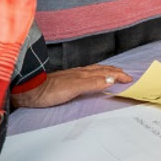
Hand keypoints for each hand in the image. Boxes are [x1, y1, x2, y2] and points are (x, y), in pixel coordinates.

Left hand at [11, 65, 131, 108]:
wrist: (31, 90)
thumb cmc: (51, 91)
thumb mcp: (74, 88)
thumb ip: (92, 83)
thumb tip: (111, 80)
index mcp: (84, 74)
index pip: (106, 73)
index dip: (118, 75)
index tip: (130, 78)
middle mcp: (80, 72)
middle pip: (102, 69)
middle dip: (115, 71)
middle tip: (126, 74)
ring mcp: (73, 76)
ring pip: (95, 71)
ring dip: (107, 71)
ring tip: (113, 73)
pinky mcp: (67, 80)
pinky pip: (88, 75)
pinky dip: (96, 75)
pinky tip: (93, 77)